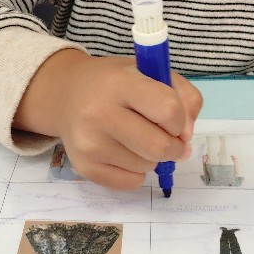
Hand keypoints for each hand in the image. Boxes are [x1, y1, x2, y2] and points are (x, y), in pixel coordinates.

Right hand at [15, 50, 202, 191]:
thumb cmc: (115, 82)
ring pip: (147, 166)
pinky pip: (131, 182)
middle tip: (172, 140)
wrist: (66, 95)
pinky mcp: (85, 167)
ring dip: (153, 157)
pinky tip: (125, 152)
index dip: (180, 119)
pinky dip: (137, 171)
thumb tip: (187, 136)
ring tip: (137, 138)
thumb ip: (183, 96)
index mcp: (120, 83)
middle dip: (175, 147)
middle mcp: (99, 113)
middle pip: (159, 147)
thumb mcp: (150, 71)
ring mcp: (90, 144)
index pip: (168, 110)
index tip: (175, 120)